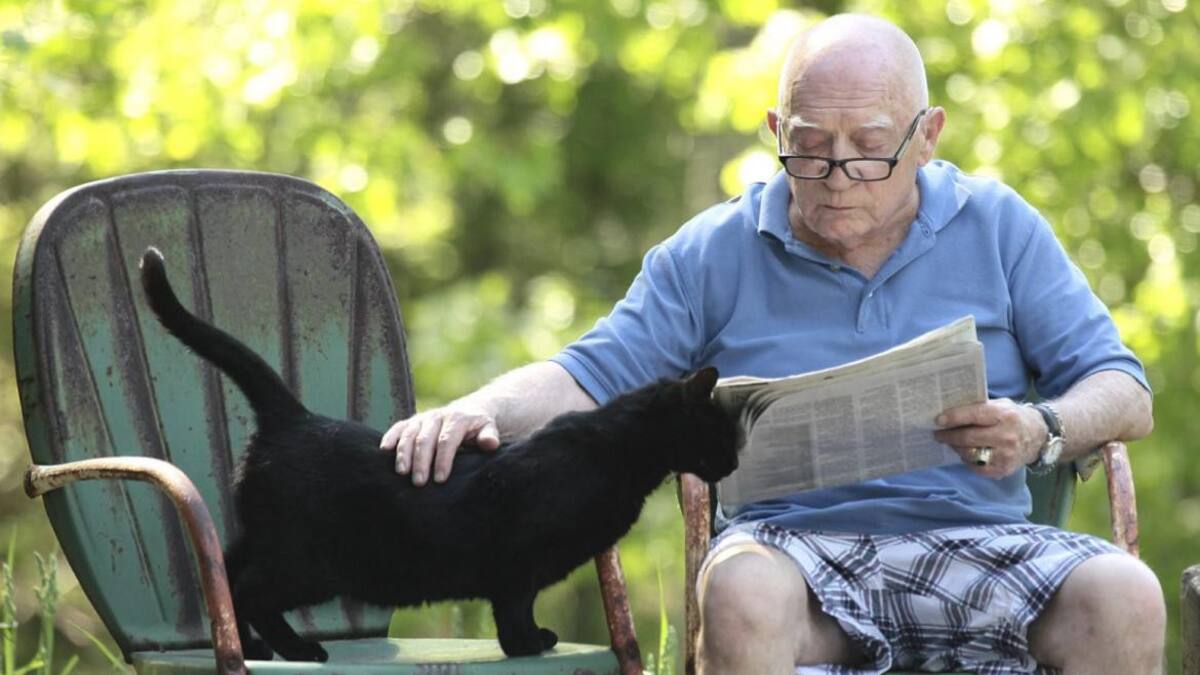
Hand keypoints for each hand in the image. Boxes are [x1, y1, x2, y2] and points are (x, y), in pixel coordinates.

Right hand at [379, 405, 499, 485]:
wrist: (470, 411)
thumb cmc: (479, 428)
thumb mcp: (488, 429)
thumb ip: (489, 436)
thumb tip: (490, 443)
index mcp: (457, 419)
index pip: (447, 440)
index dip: (443, 460)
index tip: (440, 479)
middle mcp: (437, 417)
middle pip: (425, 439)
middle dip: (421, 461)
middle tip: (419, 483)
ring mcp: (422, 418)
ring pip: (409, 434)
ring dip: (404, 453)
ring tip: (401, 473)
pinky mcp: (412, 422)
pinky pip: (398, 428)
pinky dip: (390, 437)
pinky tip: (384, 451)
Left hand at [933, 398, 1046, 477]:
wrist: (1038, 436)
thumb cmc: (1011, 418)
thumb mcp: (1000, 405)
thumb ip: (979, 407)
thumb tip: (949, 411)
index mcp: (1004, 415)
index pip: (974, 415)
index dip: (954, 417)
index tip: (938, 420)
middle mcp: (1006, 436)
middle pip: (968, 437)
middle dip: (949, 436)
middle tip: (938, 434)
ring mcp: (1006, 455)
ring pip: (970, 453)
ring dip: (956, 448)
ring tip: (950, 442)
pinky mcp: (1003, 469)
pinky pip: (976, 467)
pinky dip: (967, 460)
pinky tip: (965, 453)